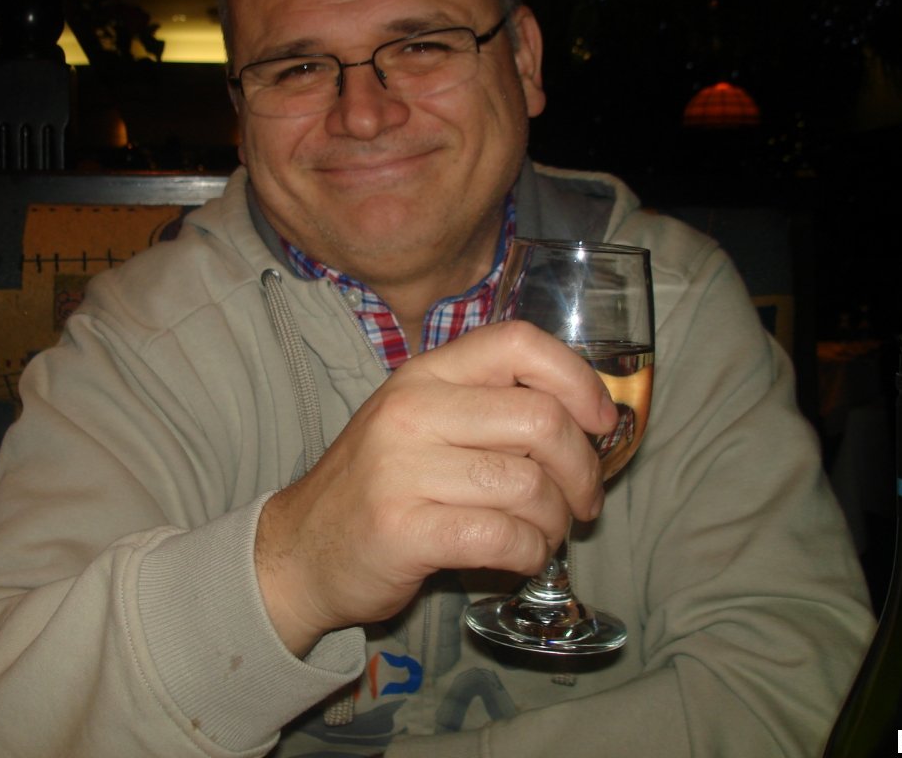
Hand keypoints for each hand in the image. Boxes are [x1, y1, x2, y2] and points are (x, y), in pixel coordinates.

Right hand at [254, 320, 616, 655]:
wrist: (301, 549)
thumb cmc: (379, 485)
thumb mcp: (420, 421)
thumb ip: (487, 406)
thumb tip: (587, 419)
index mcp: (425, 374)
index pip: (518, 342)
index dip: (577, 379)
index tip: (600, 422)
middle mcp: (412, 410)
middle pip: (540, 419)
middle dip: (582, 468)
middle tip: (582, 500)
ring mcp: (403, 470)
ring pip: (528, 486)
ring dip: (555, 521)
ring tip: (544, 534)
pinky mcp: (404, 530)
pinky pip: (503, 537)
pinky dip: (530, 554)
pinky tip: (520, 557)